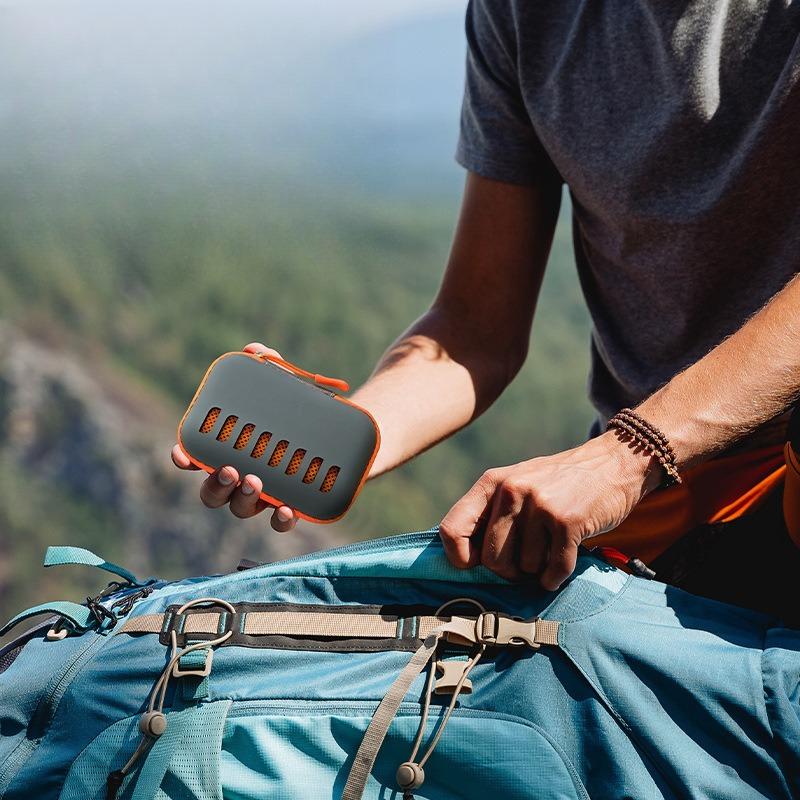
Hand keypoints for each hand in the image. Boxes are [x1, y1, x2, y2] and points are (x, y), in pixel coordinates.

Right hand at [170, 342, 297, 532]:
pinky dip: (279, 520)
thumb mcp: (288, 385)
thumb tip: (255, 350)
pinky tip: (286, 509)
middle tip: (230, 469)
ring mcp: (266, 494)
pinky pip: (279, 522)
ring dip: (242, 498)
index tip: (181, 453)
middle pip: (213, 492)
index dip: (183, 458)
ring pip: (241, 508)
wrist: (346, 435)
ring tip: (255, 481)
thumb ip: (270, 365)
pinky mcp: (294, 505)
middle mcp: (242, 476)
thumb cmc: (302, 409)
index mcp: (230, 449)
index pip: (197, 457)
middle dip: (215, 484)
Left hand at [439, 432, 660, 589]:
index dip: (459, 557)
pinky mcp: (567, 521)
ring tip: (550, 547)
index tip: (475, 564)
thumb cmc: (561, 483)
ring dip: (538, 569)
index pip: (452, 529)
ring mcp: (539, 505)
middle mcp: (512, 490)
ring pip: (524, 568)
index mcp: (492, 483)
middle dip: (509, 570)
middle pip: (491, 560)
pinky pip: (553, 570)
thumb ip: (491, 513)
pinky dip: (557, 576)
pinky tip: (562, 563)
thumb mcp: (518, 484)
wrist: (614, 463)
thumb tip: (462, 558)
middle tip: (526, 561)